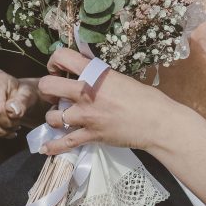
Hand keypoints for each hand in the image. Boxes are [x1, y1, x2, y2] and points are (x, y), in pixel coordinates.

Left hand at [36, 47, 172, 155]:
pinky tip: (47, 147)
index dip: (54, 61)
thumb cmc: (146, 99)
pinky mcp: (91, 135)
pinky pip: (65, 142)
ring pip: (52, 116)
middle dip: (47, 89)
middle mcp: (86, 93)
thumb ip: (99, 77)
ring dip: (54, 117)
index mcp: (96, 74)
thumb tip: (86, 74)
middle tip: (55, 94)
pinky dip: (54, 146)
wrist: (158, 122)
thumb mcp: (120, 79)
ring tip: (62, 118)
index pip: (63, 57)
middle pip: (48, 86)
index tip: (58, 69)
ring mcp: (87, 116)